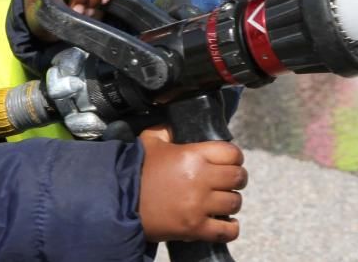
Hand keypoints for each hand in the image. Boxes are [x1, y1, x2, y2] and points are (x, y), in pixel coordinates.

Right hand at [138, 126, 247, 242]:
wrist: (119, 202)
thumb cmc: (135, 171)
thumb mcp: (149, 142)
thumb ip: (165, 131)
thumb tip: (174, 126)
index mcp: (193, 155)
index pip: (232, 153)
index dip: (234, 157)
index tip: (230, 162)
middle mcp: (200, 178)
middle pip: (238, 177)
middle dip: (237, 179)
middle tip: (229, 182)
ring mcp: (198, 205)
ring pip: (235, 202)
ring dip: (231, 202)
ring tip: (223, 202)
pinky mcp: (194, 228)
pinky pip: (226, 230)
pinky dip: (230, 228)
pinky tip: (226, 223)